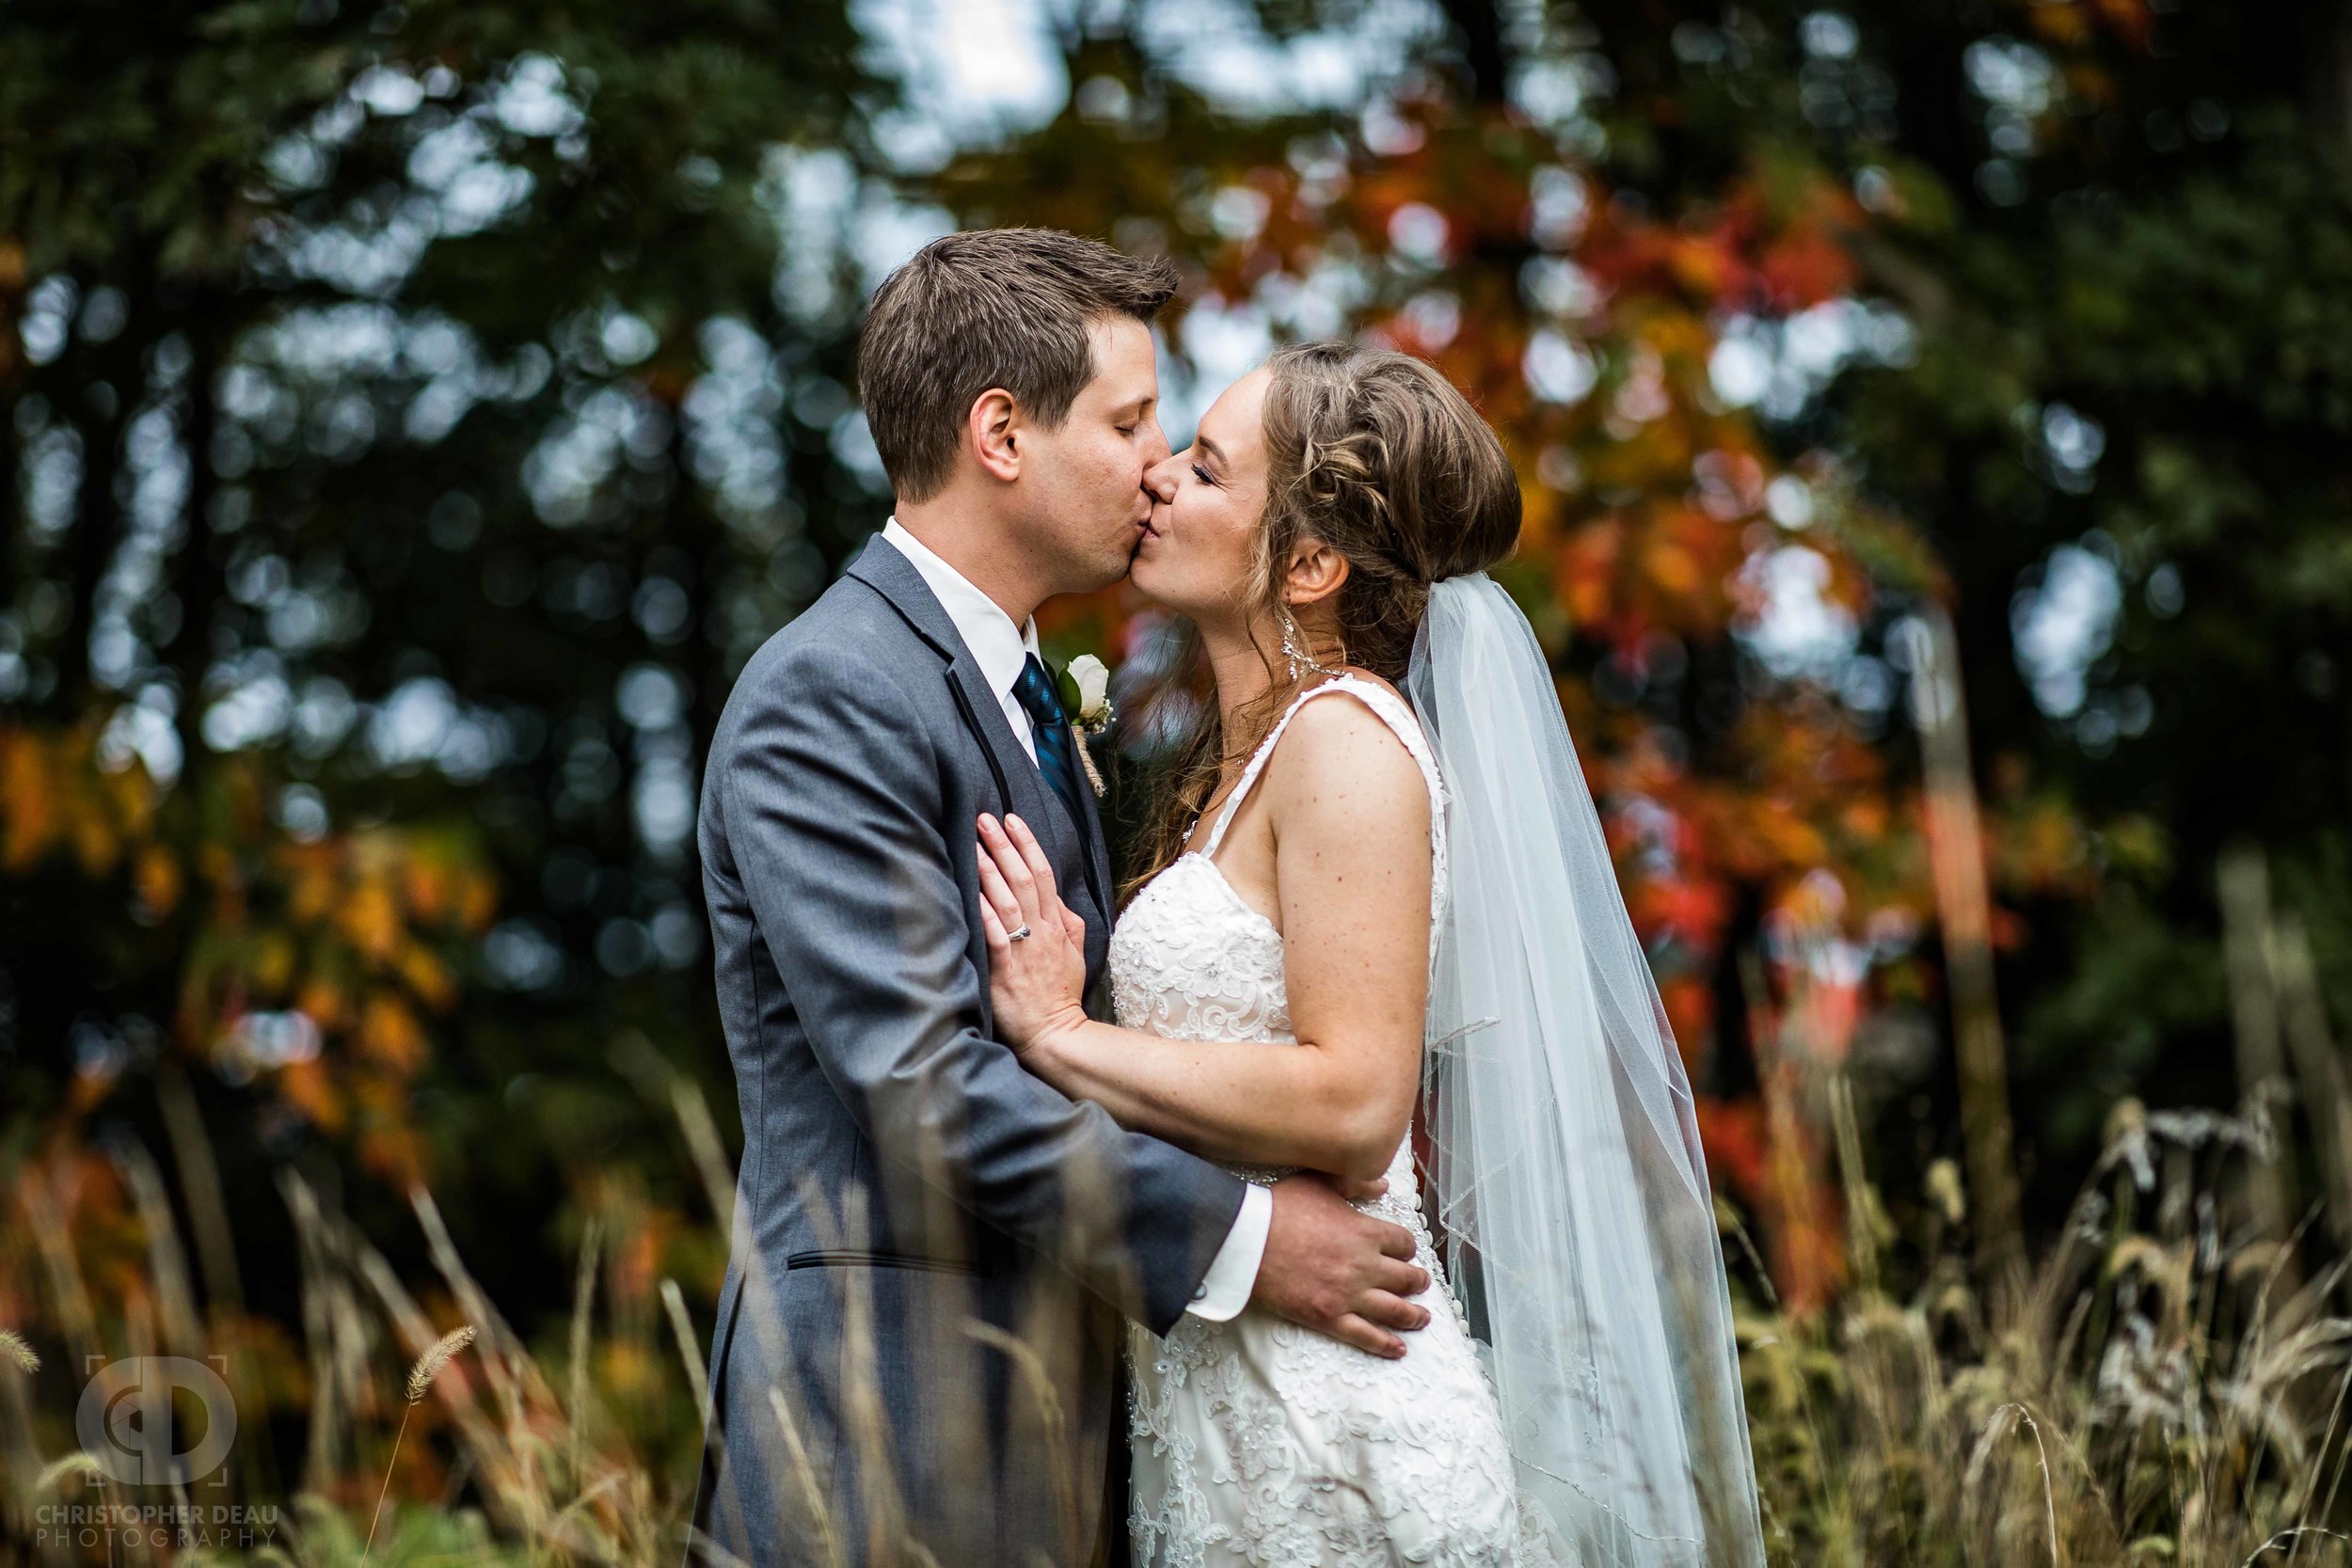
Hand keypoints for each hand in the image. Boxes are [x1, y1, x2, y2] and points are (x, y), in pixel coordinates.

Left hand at [976, 813, 1089, 1055]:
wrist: (1055, 1034)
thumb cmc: (1059, 995)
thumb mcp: (1074, 955)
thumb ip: (1068, 924)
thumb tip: (1060, 900)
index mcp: (1056, 925)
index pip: (1043, 874)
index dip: (1027, 844)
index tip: (1012, 819)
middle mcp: (1041, 931)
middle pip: (1023, 879)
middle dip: (1005, 846)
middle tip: (986, 818)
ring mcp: (1024, 950)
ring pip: (1008, 901)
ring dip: (991, 870)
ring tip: (976, 844)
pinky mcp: (1006, 970)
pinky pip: (996, 936)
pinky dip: (986, 914)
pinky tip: (973, 893)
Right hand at [1250, 1175, 1431, 1358]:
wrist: (1247, 1240)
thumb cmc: (1279, 1207)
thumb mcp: (1320, 1182)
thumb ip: (1355, 1183)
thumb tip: (1383, 1185)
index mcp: (1366, 1232)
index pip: (1404, 1242)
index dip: (1408, 1248)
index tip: (1406, 1252)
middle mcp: (1365, 1265)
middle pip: (1406, 1278)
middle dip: (1417, 1281)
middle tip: (1421, 1283)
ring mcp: (1349, 1295)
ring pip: (1394, 1310)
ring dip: (1413, 1315)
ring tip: (1422, 1318)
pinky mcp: (1329, 1317)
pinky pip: (1365, 1336)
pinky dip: (1385, 1344)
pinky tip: (1399, 1349)